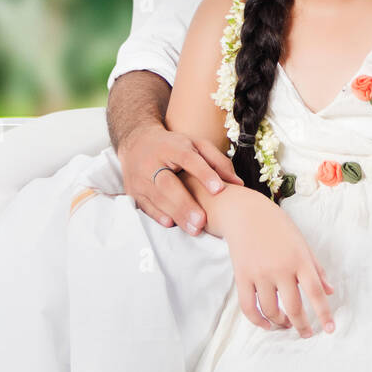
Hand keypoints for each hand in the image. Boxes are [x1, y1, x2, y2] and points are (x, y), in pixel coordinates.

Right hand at [118, 122, 241, 233]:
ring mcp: (140, 177)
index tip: (219, 190)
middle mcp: (153, 161)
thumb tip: (238, 183)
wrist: (137, 143)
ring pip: (157, 198)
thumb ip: (218, 162)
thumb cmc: (174, 146)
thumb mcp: (196, 145)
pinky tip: (172, 224)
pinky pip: (145, 205)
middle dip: (185, 204)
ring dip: (176, 215)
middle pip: (168, 184)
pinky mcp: (133, 190)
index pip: (188, 158)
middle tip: (202, 221)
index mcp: (172, 147)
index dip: (203, 174)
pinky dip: (158, 215)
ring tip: (194, 229)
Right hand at [222, 193, 335, 336]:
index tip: (330, 329)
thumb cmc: (278, 227)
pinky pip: (248, 307)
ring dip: (281, 323)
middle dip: (302, 325)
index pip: (315, 292)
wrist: (246, 213)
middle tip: (306, 333)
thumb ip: (316, 268)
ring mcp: (260, 274)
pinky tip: (267, 324)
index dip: (323, 313)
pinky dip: (258, 321)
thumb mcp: (302, 243)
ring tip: (287, 324)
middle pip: (294, 306)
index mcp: (299, 259)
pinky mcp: (242, 277)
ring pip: (271, 310)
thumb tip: (329, 291)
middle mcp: (280, 268)